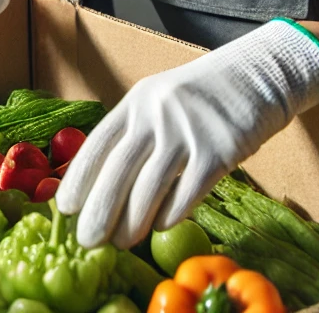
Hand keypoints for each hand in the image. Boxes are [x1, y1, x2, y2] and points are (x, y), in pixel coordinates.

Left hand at [56, 19, 318, 249]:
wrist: (254, 76)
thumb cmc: (202, 97)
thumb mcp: (160, 102)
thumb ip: (137, 134)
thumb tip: (105, 183)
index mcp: (137, 101)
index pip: (99, 142)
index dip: (79, 178)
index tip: (64, 208)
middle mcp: (156, 113)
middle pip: (119, 169)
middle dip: (99, 210)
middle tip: (87, 240)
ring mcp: (187, 130)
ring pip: (150, 186)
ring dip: (132, 221)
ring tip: (121, 242)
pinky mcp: (219, 149)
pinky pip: (189, 191)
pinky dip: (171, 214)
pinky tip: (161, 227)